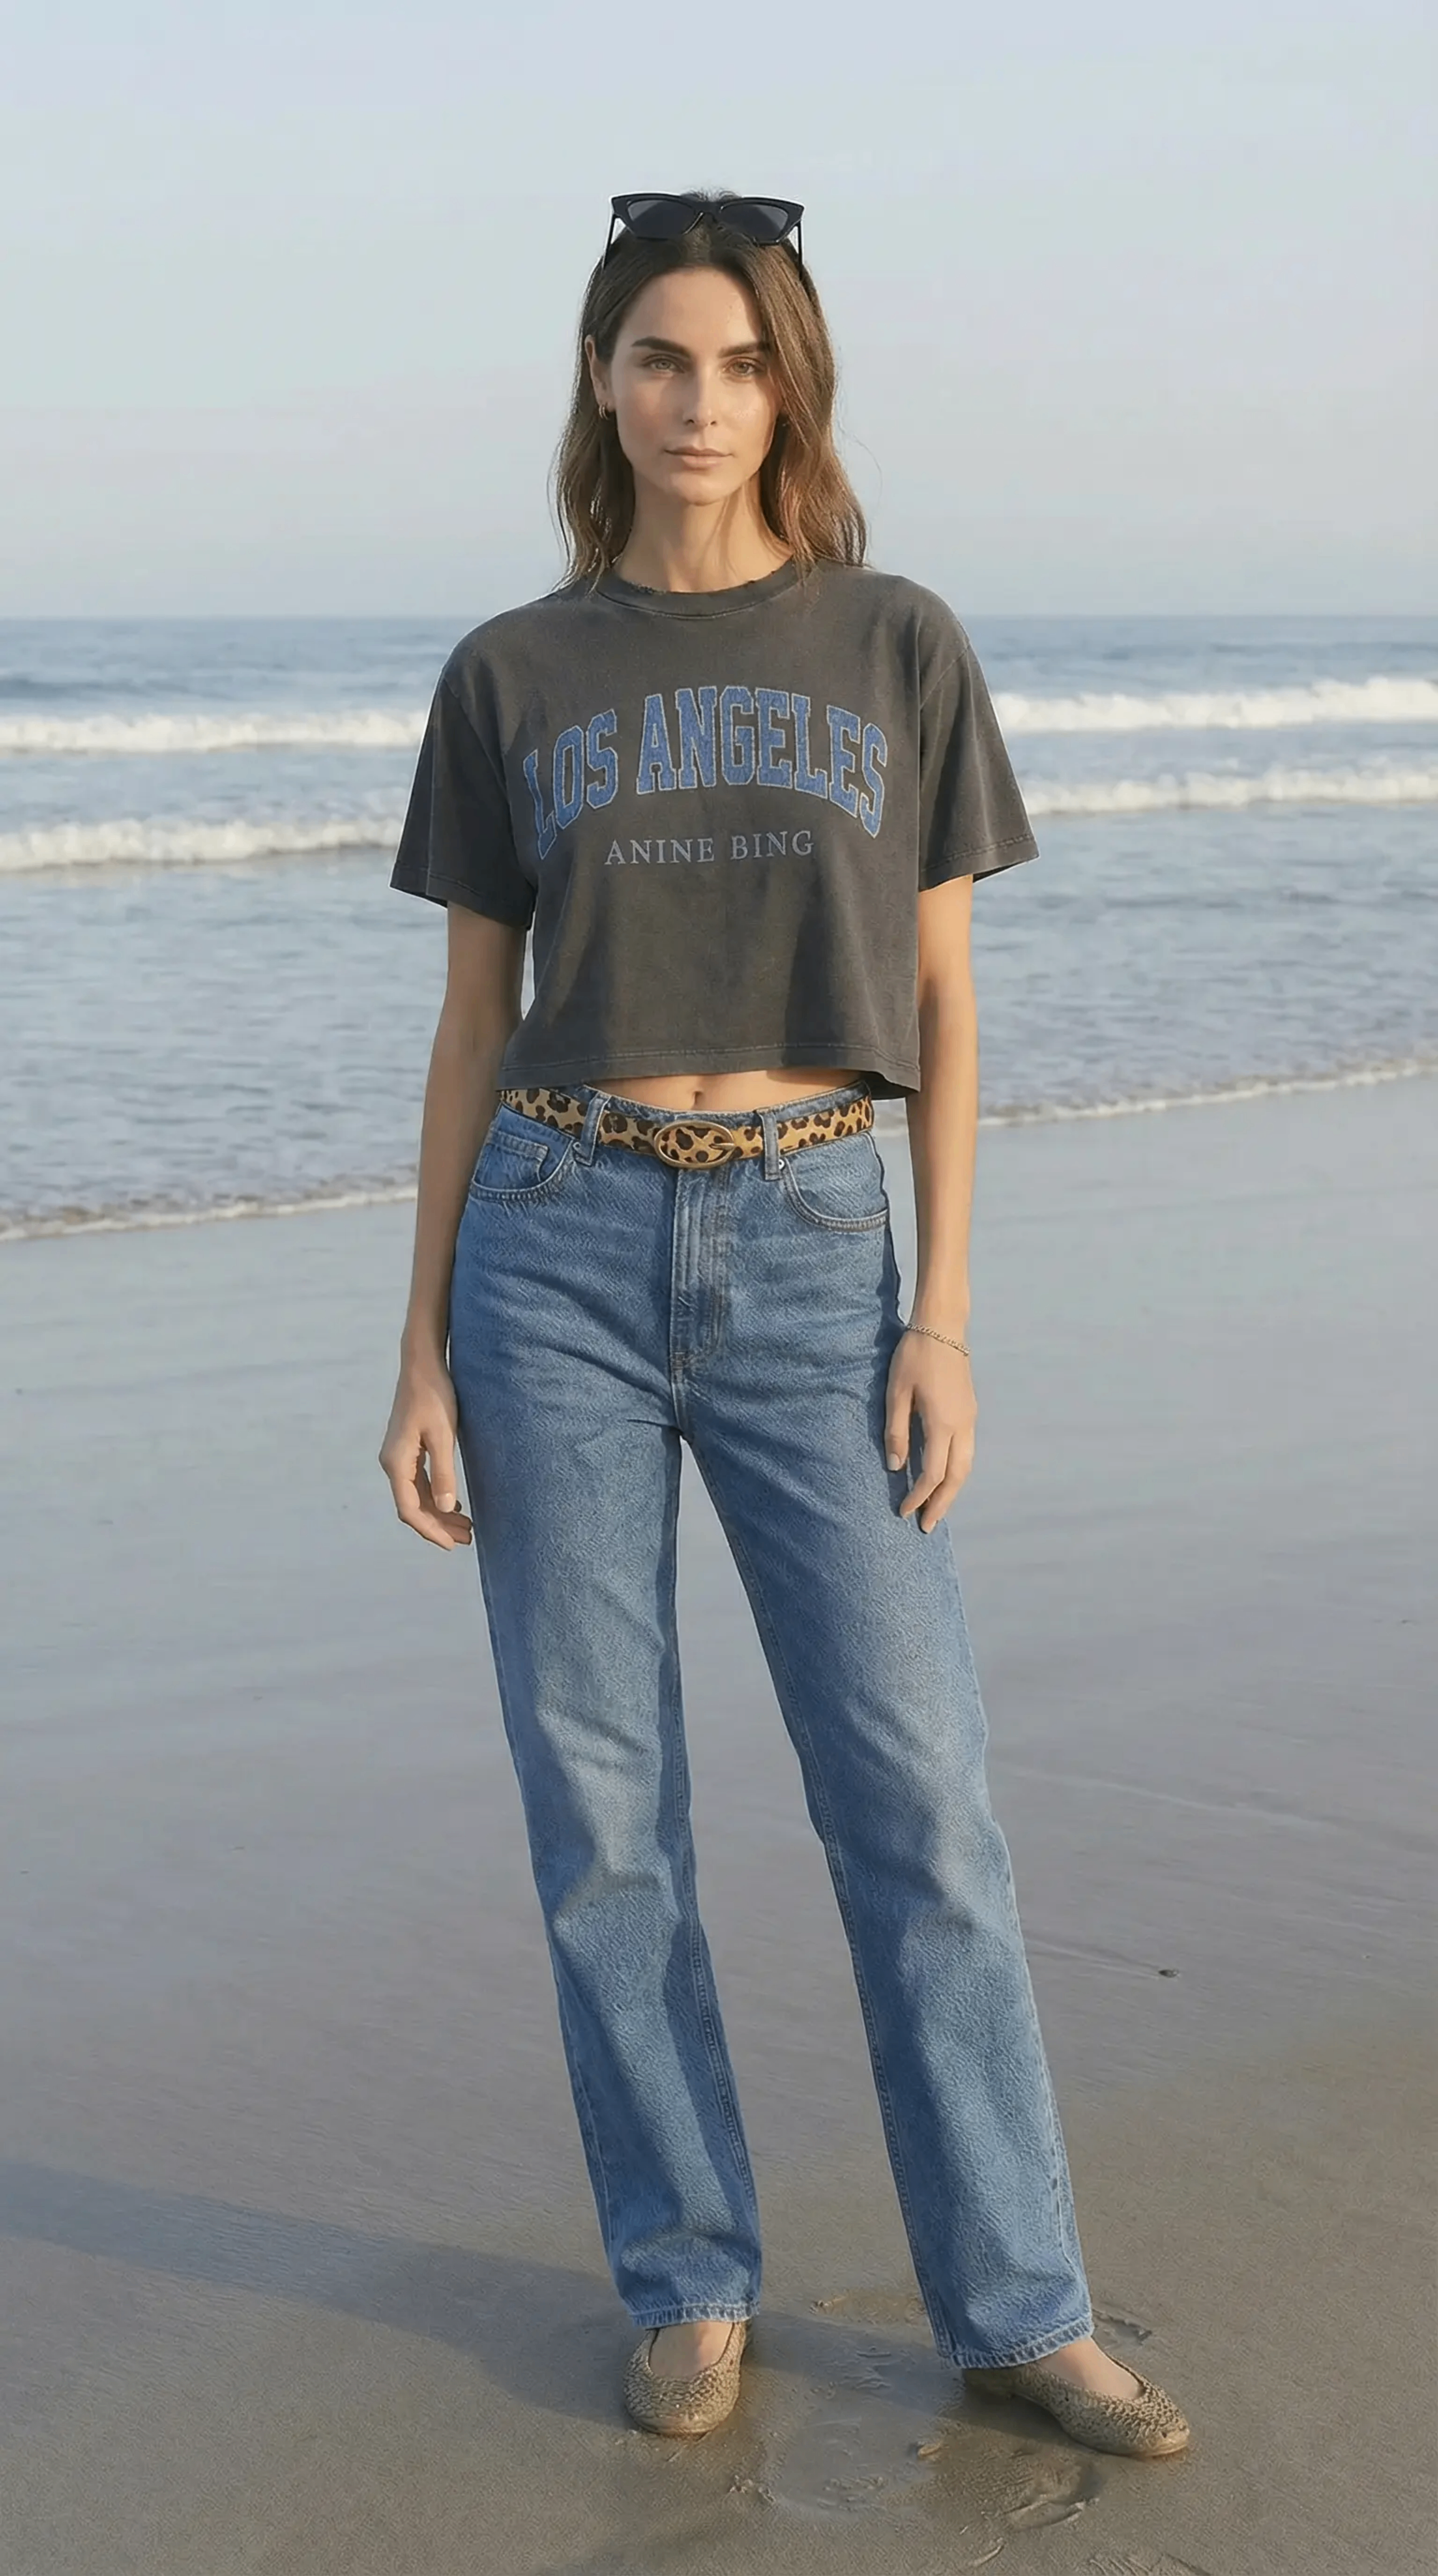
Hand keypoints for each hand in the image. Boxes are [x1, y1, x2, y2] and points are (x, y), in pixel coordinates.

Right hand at [379, 1355, 473, 1549]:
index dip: (430, 1530)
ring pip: (417, 1496)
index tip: (452, 1545)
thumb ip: (443, 1473)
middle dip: (438, 1526)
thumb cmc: (434, 1396)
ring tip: (466, 1528)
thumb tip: (445, 1507)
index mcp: (396, 1463)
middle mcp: (392, 1463)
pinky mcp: (407, 1449)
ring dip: (439, 1513)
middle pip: (413, 1506)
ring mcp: (398, 1456)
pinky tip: (455, 1505)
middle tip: (468, 1539)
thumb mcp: (443, 1436)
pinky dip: (436, 1497)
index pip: (410, 1509)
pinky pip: (419, 1483)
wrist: (422, 1364)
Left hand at [884, 1329, 975, 1531]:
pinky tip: (944, 1477)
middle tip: (927, 1526)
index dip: (918, 1496)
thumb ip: (896, 1431)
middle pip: (957, 1477)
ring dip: (952, 1490)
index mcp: (943, 1423)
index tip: (903, 1511)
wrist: (943, 1326)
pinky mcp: (970, 1410)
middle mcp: (963, 1425)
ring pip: (967, 1465)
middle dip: (942, 1504)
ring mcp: (970, 1418)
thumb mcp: (896, 1392)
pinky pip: (967, 1451)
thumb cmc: (914, 1355)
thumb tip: (896, 1467)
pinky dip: (957, 1471)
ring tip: (937, 1507)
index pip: (933, 1473)